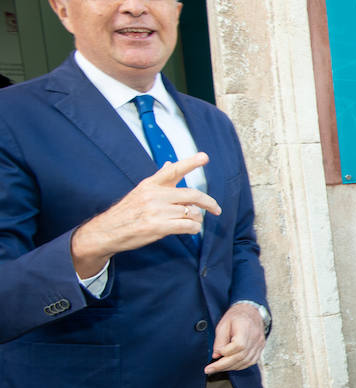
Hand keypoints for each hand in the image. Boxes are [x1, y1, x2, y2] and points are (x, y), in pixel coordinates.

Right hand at [70, 154, 220, 277]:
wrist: (106, 231)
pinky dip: (194, 229)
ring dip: (197, 219)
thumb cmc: (127, 212)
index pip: (173, 170)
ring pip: (192, 212)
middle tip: (216, 209)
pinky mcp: (158, 227)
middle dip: (209, 202)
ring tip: (192, 222)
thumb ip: (159, 179)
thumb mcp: (141, 192)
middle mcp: (155, 195)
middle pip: (192, 194)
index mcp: (150, 184)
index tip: (204, 157)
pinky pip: (188, 226)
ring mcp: (157, 211)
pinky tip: (191, 229)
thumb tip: (170, 163)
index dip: (190, 163)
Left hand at [205, 302, 266, 374]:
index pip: (238, 346)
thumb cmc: (237, 317)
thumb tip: (216, 355)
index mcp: (246, 328)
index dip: (225, 352)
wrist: (251, 312)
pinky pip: (250, 362)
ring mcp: (259, 344)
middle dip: (223, 365)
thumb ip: (219, 340)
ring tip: (218, 368)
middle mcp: (255, 337)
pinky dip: (239, 366)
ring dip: (230, 367)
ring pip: (246, 362)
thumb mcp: (223, 324)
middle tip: (210, 369)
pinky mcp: (260, 349)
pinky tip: (230, 365)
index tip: (216, 353)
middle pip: (241, 356)